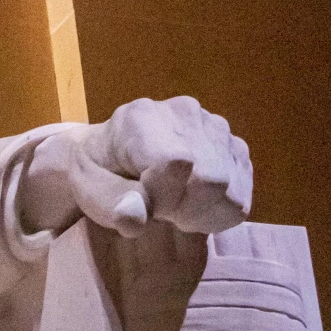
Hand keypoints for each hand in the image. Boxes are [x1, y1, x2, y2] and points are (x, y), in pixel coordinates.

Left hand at [17, 96, 252, 238]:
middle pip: (213, 181)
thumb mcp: (89, 188)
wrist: (113, 153)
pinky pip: (241, 199)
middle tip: (158, 208)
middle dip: (183, 209)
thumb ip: (110, 204)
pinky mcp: (235, 149)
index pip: (177, 163)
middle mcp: (185, 113)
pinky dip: (217, 213)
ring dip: (200, 213)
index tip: (141, 202)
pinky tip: (192, 204)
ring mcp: (216, 128)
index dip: (162, 198)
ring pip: (231, 193)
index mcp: (142, 117)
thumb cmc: (99, 172)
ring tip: (172, 203)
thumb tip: (135, 218)